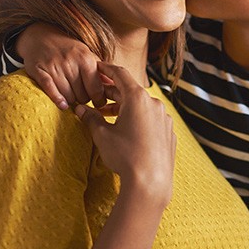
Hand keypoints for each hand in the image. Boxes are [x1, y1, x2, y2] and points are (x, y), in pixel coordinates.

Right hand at [17, 23, 106, 108]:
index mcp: (85, 58)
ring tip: (72, 98)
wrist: (41, 36)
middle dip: (84, 100)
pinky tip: (62, 105)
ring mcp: (54, 67)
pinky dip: (57, 100)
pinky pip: (50, 90)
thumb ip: (100, 70)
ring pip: (68, 96)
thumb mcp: (86, 55)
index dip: (99, 99)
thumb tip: (113, 85)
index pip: (96, 88)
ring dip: (71, 101)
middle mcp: (70, 62)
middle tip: (82, 98)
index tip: (98, 103)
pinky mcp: (39, 71)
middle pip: (82, 95)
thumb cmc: (68, 49)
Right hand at [75, 62, 175, 204]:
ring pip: (142, 106)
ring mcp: (164, 118)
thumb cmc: (125, 156)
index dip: (107, 69)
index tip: (98, 66)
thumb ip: (91, 118)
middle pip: (130, 91)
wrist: (150, 182)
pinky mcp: (169, 132)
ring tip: (108, 115)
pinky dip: (138, 120)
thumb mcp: (102, 135)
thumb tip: (79, 109)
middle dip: (112, 93)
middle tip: (96, 95)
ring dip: (125, 108)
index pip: (120, 75)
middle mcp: (154, 103)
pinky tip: (127, 131)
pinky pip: (151, 120)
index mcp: (137, 98)